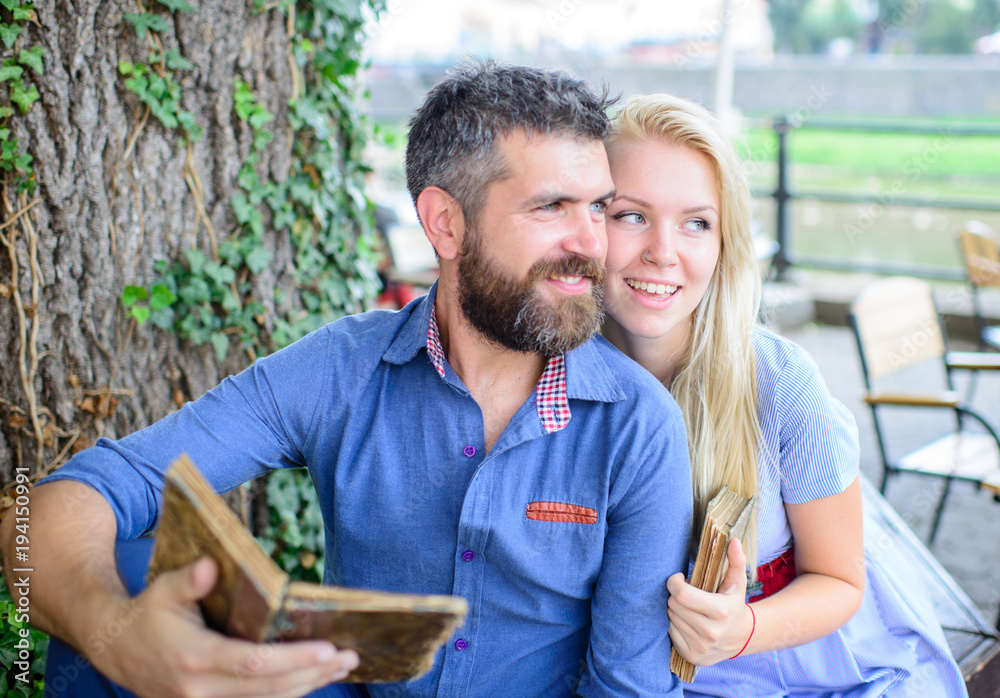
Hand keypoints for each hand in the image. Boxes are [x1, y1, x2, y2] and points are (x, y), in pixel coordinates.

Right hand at [90, 556, 359, 697]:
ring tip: (341, 667)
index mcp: (194, 658)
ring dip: (307, 685)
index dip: (293, 660)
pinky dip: (287, 693)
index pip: (253, 664)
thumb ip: (189, 580)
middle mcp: (200, 690)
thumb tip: (211, 566)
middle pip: (268, 688)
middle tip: (349, 656)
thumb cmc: (147, 614)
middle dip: (312, 673)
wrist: (114, 650)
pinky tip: (312, 679)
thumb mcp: (163, 590)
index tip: (327, 649)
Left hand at [666, 537, 752, 665]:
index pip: (682, 595)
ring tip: (689, 608)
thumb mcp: (737, 583)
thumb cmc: (734, 604)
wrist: (741, 638)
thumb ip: (735, 561)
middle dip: (676, 595)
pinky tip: (687, 622)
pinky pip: (670, 632)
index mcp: (721, 611)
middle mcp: (711, 632)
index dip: (674, 583)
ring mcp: (701, 646)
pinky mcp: (691, 656)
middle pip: (673, 604)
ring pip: (670, 617)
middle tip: (687, 594)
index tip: (679, 578)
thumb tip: (734, 541)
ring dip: (675, 609)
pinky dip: (674, 624)